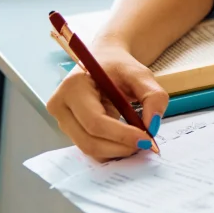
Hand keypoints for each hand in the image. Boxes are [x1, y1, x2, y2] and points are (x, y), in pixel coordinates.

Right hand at [46, 42, 168, 160]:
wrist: (103, 62)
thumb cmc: (119, 66)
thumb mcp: (141, 74)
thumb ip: (153, 97)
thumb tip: (152, 126)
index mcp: (73, 87)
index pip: (95, 121)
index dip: (122, 135)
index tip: (146, 139)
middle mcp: (61, 106)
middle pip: (89, 140)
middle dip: (120, 147)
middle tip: (146, 144)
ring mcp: (62, 120)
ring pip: (89, 148)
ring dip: (117, 150)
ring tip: (138, 141)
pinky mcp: (70, 130)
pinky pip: (90, 146)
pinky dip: (111, 149)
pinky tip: (126, 141)